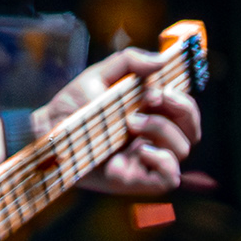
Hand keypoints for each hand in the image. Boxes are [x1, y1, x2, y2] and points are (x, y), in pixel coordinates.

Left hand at [43, 47, 203, 196]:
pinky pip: (169, 177)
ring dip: (162, 130)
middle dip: (181, 108)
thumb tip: (161, 60)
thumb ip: (130, 61)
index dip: (181, 97)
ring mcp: (145, 159)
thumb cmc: (72, 104)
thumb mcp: (100, 75)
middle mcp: (152, 137)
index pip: (185, 108)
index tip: (157, 88)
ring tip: (130, 122)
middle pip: (192, 129)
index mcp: (150, 113)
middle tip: (150, 99)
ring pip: (183, 149)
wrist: (47, 130)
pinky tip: (139, 149)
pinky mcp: (135, 179)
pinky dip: (163, 162)